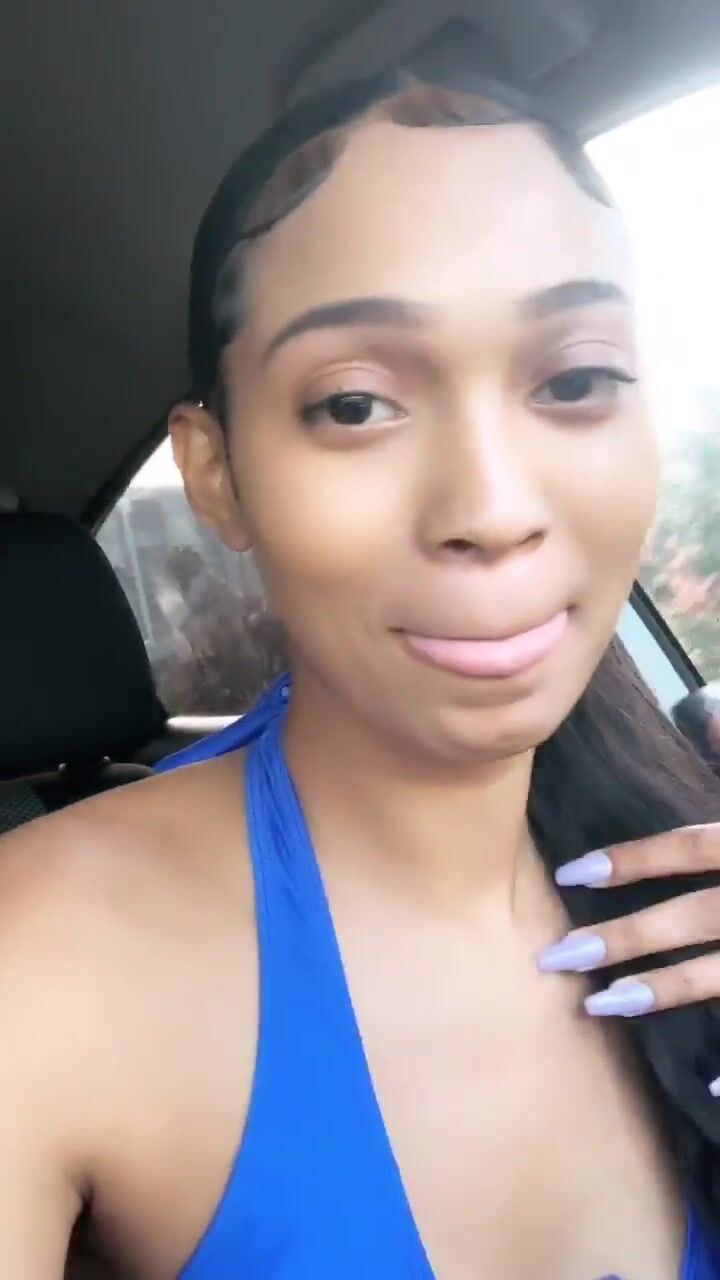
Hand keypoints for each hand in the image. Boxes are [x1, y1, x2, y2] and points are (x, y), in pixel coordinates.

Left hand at [536, 825, 719, 1089]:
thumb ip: (713, 840)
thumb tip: (676, 819)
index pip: (689, 848)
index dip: (631, 859)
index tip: (566, 875)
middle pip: (692, 916)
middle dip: (624, 937)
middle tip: (557, 956)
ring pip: (719, 974)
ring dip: (662, 991)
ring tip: (599, 1005)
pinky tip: (708, 1089)